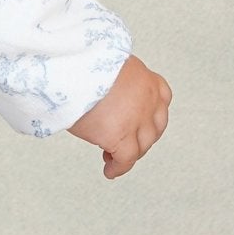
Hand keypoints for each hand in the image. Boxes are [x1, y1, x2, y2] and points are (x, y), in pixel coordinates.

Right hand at [67, 54, 171, 178]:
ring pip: (142, 145)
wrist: (72, 68)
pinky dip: (118, 168)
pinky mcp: (122, 137)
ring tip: (111, 158)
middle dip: (141, 137)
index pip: (161, 99)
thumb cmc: (80, 63)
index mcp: (145, 78)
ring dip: (130, 154)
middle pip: (154, 126)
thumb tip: (104, 95)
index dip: (150, 114)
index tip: (139, 122)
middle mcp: (148, 100)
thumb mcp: (107, 65)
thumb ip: (116, 82)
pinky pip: (126, 159)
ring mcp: (137, 120)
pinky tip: (109, 171)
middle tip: (124, 143)